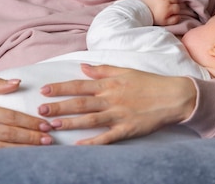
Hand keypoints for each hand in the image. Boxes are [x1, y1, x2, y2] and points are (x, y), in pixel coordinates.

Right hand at [0, 78, 52, 155]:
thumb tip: (18, 82)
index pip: (9, 117)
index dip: (29, 122)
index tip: (45, 124)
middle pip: (9, 134)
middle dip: (31, 137)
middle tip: (49, 138)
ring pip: (2, 149)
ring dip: (23, 149)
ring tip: (41, 149)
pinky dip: (8, 158)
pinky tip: (21, 157)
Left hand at [38, 64, 196, 144]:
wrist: (174, 96)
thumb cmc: (149, 83)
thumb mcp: (125, 71)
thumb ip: (103, 70)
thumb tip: (83, 67)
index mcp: (110, 84)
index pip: (80, 85)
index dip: (61, 88)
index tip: (44, 90)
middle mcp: (112, 98)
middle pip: (81, 103)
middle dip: (59, 107)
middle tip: (40, 110)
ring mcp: (119, 115)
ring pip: (90, 120)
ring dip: (70, 123)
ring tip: (53, 125)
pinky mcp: (128, 129)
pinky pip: (107, 137)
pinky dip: (93, 142)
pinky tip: (79, 146)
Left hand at [142, 0, 180, 25]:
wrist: (142, 13)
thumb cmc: (154, 18)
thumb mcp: (165, 22)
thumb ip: (174, 20)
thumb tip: (179, 15)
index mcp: (169, 8)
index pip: (178, 7)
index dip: (176, 10)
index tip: (172, 12)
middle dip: (174, 3)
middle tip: (169, 6)